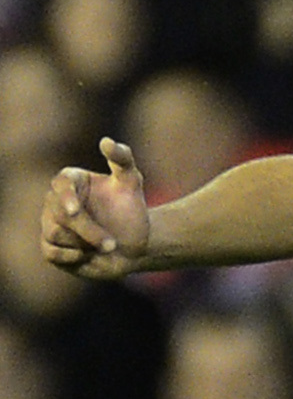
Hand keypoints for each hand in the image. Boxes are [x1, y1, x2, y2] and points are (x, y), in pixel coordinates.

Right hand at [40, 140, 153, 280]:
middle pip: (60, 214)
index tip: (76, 211)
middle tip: (111, 244)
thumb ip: (122, 159)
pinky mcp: (51, 248)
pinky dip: (73, 256)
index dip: (65, 197)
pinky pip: (53, 252)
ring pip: (56, 234)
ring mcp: (50, 225)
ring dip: (85, 244)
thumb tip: (106, 141)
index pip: (60, 184)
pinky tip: (89, 255)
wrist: (135, 244)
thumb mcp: (132, 182)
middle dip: (88, 231)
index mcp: (71, 182)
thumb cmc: (131, 209)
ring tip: (107, 246)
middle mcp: (55, 202)